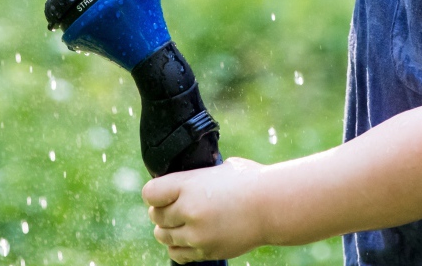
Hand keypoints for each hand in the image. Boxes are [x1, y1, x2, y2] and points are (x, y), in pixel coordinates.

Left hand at [142, 158, 266, 262]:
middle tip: (172, 207)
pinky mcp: (205, 252)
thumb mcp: (219, 168)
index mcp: (188, 186)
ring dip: (168, 229)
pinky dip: (179, 246)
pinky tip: (188, 236)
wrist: (271, 206)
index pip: (150, 193)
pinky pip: (177, 254)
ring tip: (180, 222)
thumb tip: (184, 180)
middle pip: (155, 216)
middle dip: (160, 211)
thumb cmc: (249, 180)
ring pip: (163, 236)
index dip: (154, 192)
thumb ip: (197, 178)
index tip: (161, 192)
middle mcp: (188, 211)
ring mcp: (196, 235)